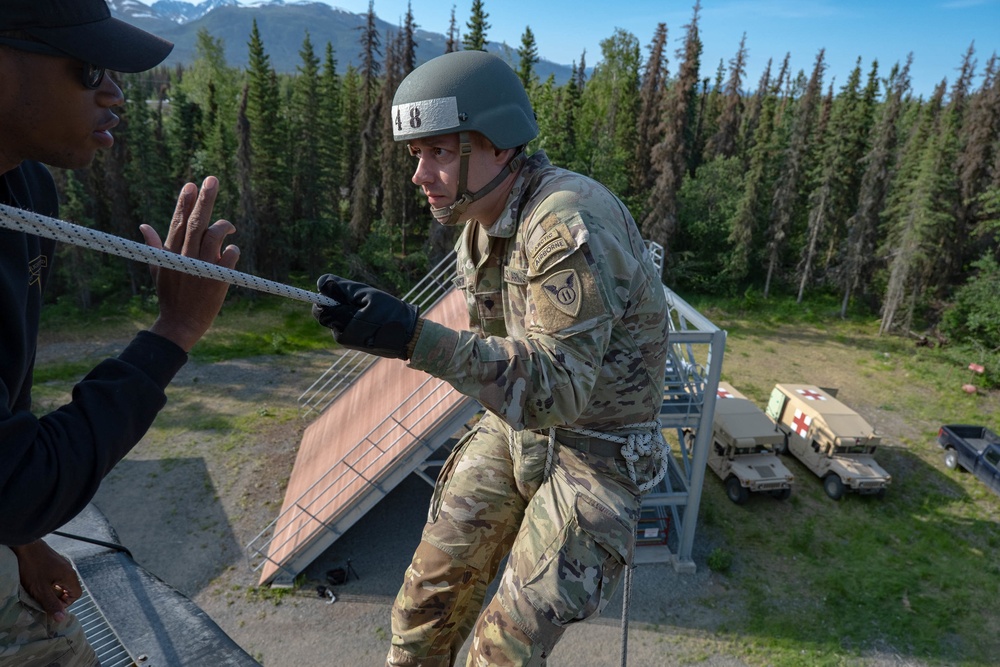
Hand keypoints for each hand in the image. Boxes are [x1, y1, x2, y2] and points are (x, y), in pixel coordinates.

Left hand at [11, 540, 81, 622]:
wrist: (26, 545)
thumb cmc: (33, 568)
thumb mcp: (40, 590)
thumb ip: (52, 604)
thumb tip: (62, 619)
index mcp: (69, 576)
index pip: (76, 595)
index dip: (65, 603)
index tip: (50, 604)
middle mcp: (69, 569)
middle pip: (69, 589)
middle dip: (58, 597)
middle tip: (43, 598)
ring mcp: (62, 564)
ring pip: (62, 583)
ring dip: (52, 590)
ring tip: (39, 591)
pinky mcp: (54, 561)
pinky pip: (56, 576)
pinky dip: (49, 582)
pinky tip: (38, 581)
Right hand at [143, 176, 239, 351]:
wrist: (181, 322)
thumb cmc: (170, 295)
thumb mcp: (158, 269)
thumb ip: (154, 245)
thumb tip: (143, 226)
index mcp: (171, 253)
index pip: (178, 222)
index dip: (184, 202)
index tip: (190, 185)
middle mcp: (185, 257)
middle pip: (197, 222)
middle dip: (205, 199)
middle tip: (212, 179)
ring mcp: (201, 267)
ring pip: (215, 236)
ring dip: (224, 227)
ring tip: (229, 227)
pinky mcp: (217, 278)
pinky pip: (231, 255)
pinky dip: (233, 250)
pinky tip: (231, 251)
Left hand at [313, 275, 418, 358]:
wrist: (410, 336)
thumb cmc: (391, 313)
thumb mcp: (368, 294)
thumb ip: (343, 288)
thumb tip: (321, 283)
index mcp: (343, 325)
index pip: (320, 308)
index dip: (327, 296)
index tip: (342, 290)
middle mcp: (342, 337)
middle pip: (328, 315)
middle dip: (339, 304)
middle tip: (360, 299)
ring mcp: (349, 343)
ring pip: (338, 321)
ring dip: (348, 311)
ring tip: (371, 310)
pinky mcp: (356, 344)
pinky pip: (347, 327)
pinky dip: (355, 319)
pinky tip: (372, 318)